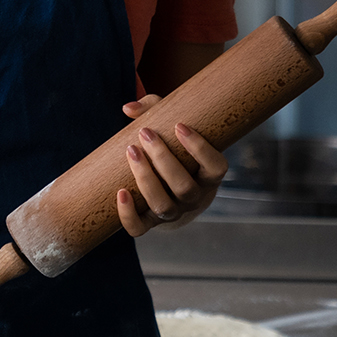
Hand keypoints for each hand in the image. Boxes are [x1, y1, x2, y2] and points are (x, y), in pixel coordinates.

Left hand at [115, 94, 227, 235]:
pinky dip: (128, 214)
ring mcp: (173, 213)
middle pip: (184, 187)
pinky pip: (139, 228)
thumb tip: (128, 108)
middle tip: (146, 133)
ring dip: (146, 179)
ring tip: (131, 151)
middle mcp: (194, 199)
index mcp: (208, 177)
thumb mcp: (171, 128)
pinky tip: (119, 192)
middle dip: (163, 159)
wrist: (168, 190)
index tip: (179, 126)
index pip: (216, 167)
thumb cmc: (173, 150)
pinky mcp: (150, 223)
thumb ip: (154, 110)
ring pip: (163, 206)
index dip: (201, 149)